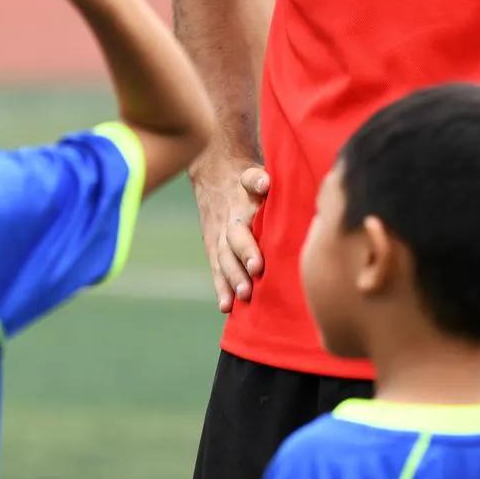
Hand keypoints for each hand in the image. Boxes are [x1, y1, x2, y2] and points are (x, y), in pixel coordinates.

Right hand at [190, 154, 269, 312]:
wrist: (214, 172)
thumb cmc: (244, 177)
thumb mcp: (251, 172)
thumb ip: (256, 179)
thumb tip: (265, 184)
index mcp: (239, 207)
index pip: (241, 229)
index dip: (248, 246)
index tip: (257, 264)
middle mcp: (226, 224)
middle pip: (231, 247)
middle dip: (240, 265)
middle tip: (250, 285)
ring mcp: (218, 237)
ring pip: (223, 261)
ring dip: (231, 280)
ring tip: (241, 297)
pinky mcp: (214, 248)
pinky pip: (216, 269)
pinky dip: (221, 287)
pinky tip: (226, 306)